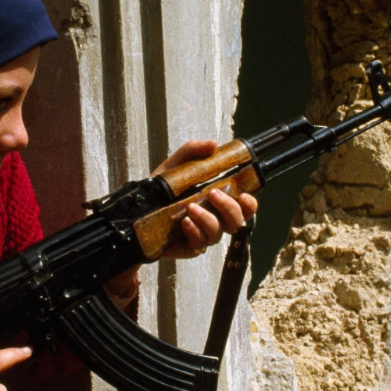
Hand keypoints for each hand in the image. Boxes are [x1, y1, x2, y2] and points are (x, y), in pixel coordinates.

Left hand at [151, 139, 258, 259]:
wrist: (140, 207)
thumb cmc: (164, 187)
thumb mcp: (177, 163)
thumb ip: (194, 151)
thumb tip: (213, 144)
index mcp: (219, 201)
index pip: (245, 207)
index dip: (250, 205)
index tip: (243, 195)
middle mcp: (216, 219)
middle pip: (237, 222)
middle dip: (229, 208)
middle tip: (212, 194)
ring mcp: (204, 234)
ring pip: (217, 233)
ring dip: (207, 219)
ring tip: (190, 207)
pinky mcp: (190, 246)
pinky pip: (199, 244)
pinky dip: (194, 231)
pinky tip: (184, 222)